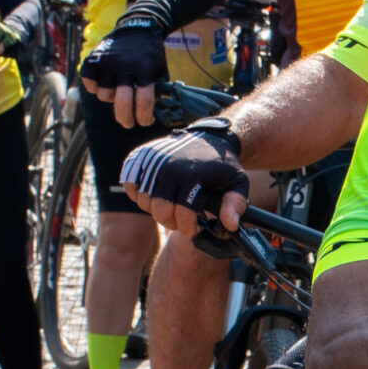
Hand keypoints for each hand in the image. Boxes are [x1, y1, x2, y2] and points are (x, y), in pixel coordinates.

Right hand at [82, 27, 167, 129]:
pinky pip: (88, 83)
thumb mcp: (160, 71)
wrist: (137, 28)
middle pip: (121, 102)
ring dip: (110, 98)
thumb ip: (158, 91)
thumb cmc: (150, 55)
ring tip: (117, 91)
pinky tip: (102, 84)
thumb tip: (152, 115)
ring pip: (103, 95)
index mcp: (145, 69)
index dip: (144, 117)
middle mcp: (125, 66)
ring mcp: (107, 61)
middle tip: (128, 123)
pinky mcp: (94, 58)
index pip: (144, 101)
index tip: (145, 122)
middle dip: (125, 118)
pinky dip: (94, 87)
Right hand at [119, 130, 248, 231]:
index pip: (182, 212)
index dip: (187, 227)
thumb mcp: (237, 182)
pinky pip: (130, 184)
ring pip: (143, 200)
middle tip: (179, 222)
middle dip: (170, 222)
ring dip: (155, 210)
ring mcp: (153, 161)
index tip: (193, 231)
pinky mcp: (142, 156)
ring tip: (169, 208)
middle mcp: (169, 167)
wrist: (209, 137)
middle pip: (159, 209)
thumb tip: (229, 226)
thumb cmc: (223, 164)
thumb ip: (235, 204)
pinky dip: (138, 195)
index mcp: (192, 175)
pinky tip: (155, 195)